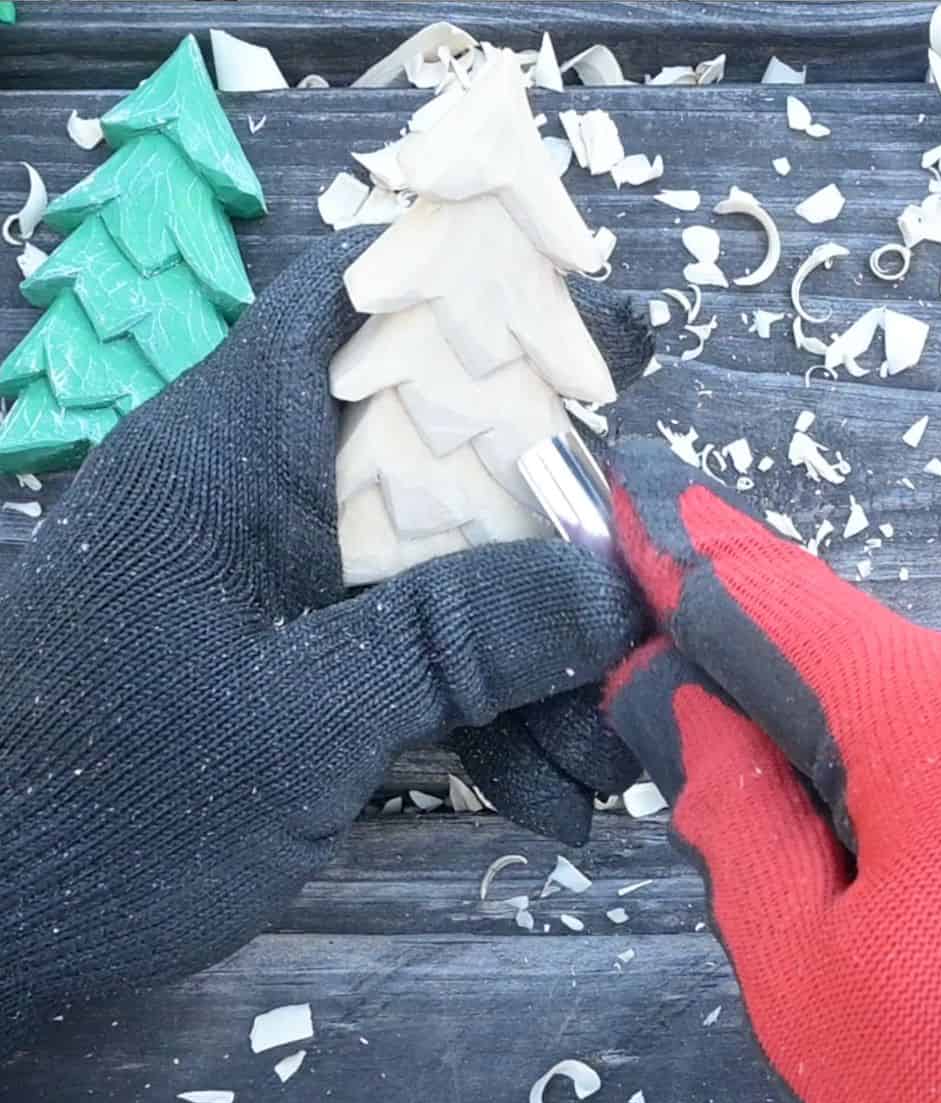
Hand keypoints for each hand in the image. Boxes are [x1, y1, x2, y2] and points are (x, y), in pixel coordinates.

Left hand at [0, 231, 645, 1059]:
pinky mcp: (310, 657)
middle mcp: (277, 492)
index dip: (485, 294)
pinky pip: (424, 650)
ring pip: (453, 569)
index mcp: (245, 448)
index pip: (359, 298)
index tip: (609, 343)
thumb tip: (617, 580)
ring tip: (614, 759)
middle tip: (655, 606)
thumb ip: (462, 634)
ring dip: (542, 661)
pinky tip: (554, 796)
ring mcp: (298, 580)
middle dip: (561, 542)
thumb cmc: (119, 802)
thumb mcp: (307, 716)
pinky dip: (491, 714)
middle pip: (448, 456)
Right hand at [603, 440, 940, 1102]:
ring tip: (929, 938)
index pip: (779, 597)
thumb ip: (740, 823)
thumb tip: (692, 712)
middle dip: (806, 745)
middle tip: (801, 873)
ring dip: (898, 791)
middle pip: (868, 674)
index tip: (639, 507)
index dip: (690, 556)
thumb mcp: (817, 984)